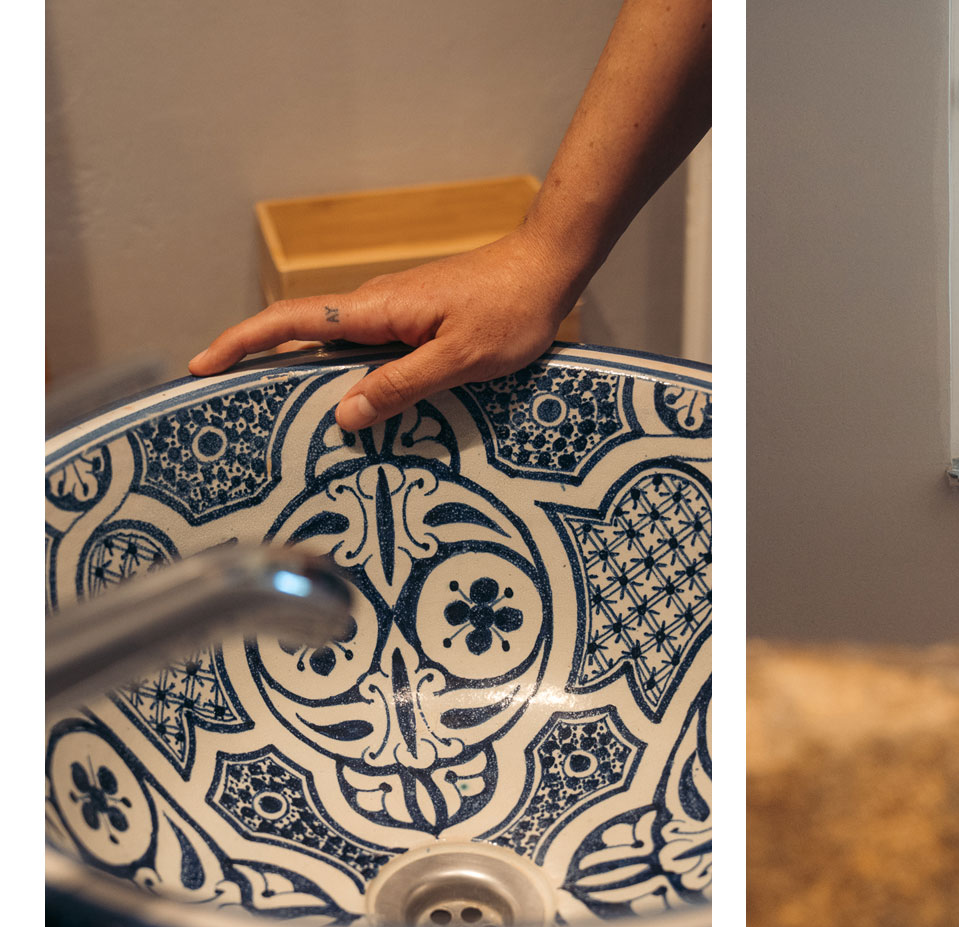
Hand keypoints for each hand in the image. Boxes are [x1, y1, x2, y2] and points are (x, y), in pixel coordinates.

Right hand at [188, 224, 579, 430]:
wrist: (548, 266)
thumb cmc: (511, 310)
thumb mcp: (461, 359)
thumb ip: (403, 386)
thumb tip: (343, 415)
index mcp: (377, 310)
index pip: (290, 322)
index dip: (241, 343)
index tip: (201, 364)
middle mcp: (377, 306)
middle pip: (304, 336)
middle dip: (261, 365)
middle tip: (231, 408)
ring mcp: (396, 311)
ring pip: (338, 346)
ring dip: (309, 375)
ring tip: (287, 421)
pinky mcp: (418, 319)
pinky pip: (369, 349)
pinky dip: (349, 374)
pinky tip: (357, 405)